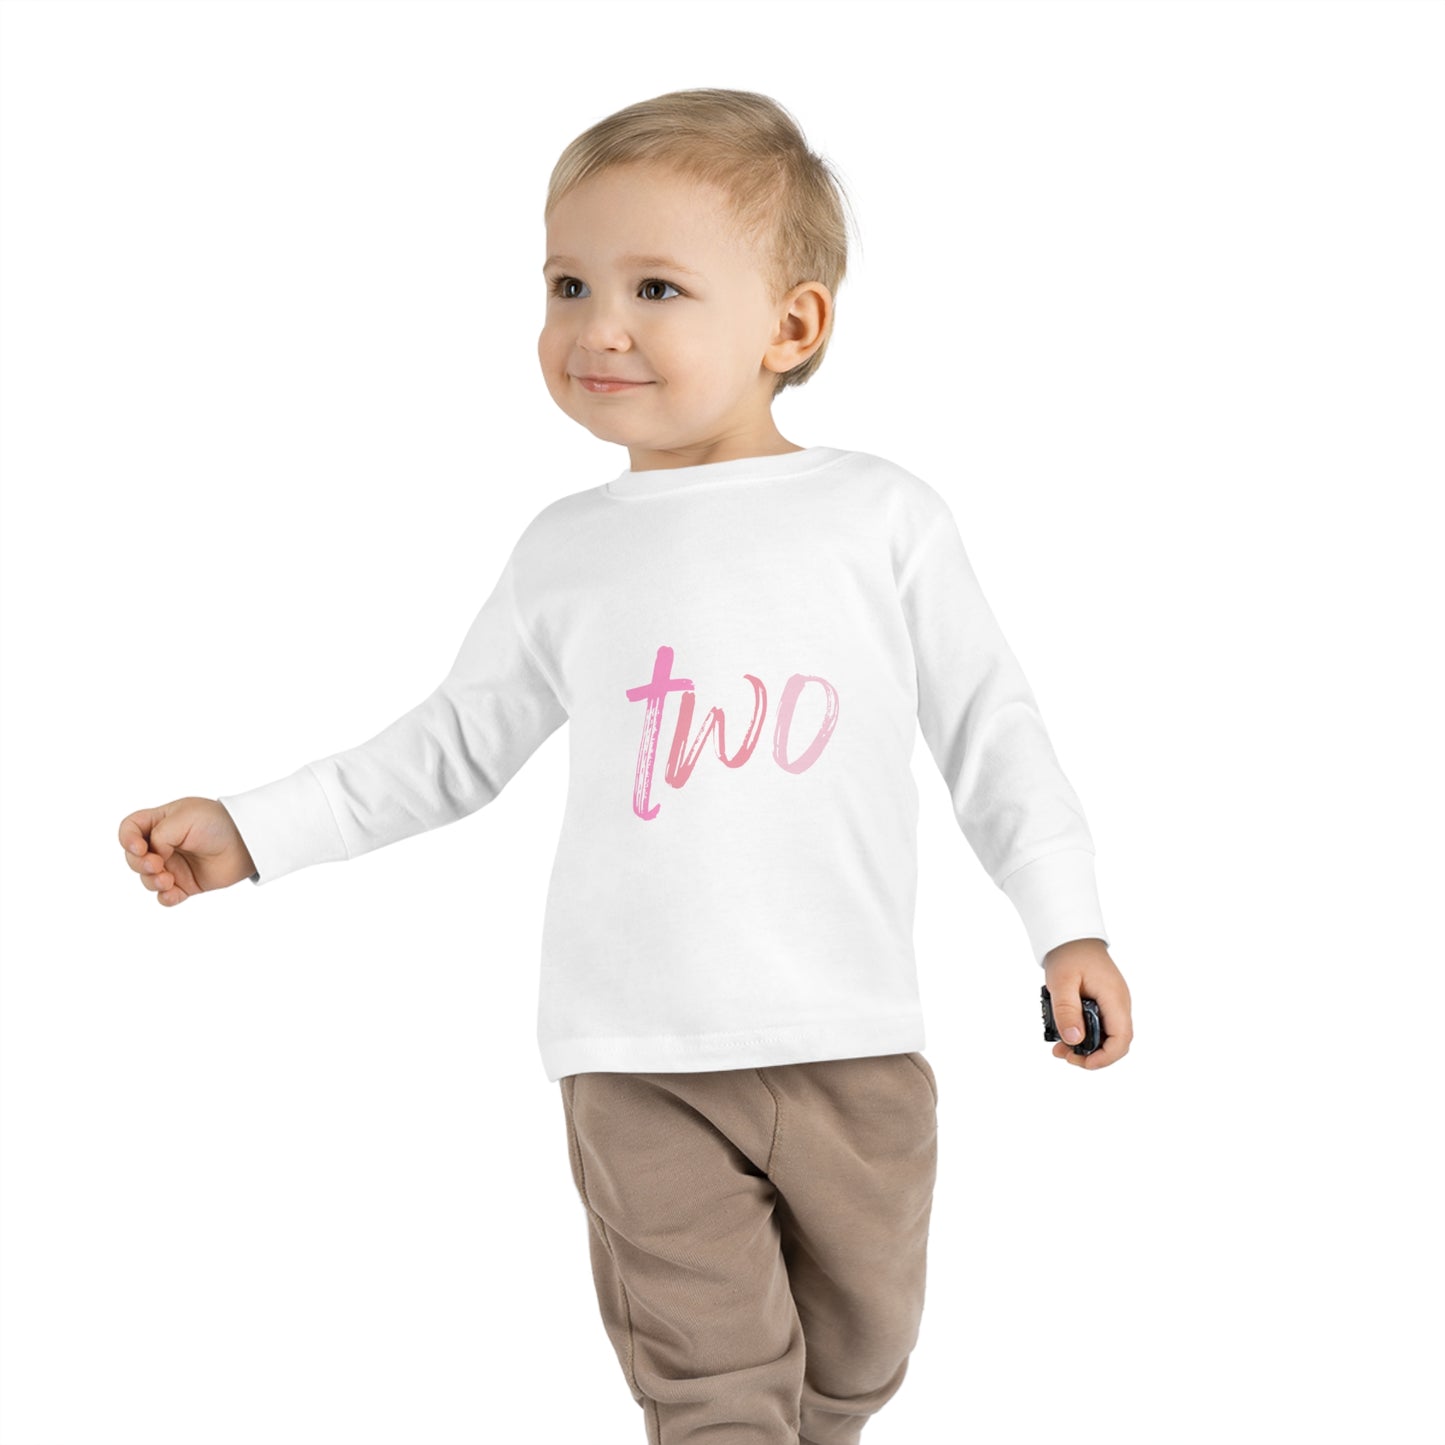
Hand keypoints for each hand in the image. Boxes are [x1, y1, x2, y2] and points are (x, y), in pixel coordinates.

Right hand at [118, 797, 255, 906]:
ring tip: (169, 880)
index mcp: (160, 822)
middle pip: (134, 858)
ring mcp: (174, 865)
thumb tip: (153, 856)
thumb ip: (159, 836)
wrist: (247, 842)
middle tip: (157, 865)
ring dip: (152, 882)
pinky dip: (165, 898)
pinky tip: (173, 894)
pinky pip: (166, 897)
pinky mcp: (186, 884)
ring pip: (147, 879)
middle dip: (140, 864)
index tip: (139, 848)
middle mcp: (163, 844)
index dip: (126, 840)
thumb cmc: (217, 823)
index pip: (129, 829)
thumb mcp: (183, 819)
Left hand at [1042, 938, 1132, 1069]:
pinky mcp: (1105, 1002)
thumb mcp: (1062, 983)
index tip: (1083, 1062)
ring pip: (1108, 1035)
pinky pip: (1101, 1024)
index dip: (1105, 1057)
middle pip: (1116, 1042)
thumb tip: (1074, 1040)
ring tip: (1060, 1047)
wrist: (1071, 936)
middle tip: (1065, 1055)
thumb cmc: (1069, 954)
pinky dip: (1086, 1033)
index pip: (1122, 1039)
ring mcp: (1114, 1003)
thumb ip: (1066, 1011)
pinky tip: (1066, 1034)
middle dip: (1093, 1055)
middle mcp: (1119, 1003)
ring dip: (1087, 1046)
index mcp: (1114, 998)